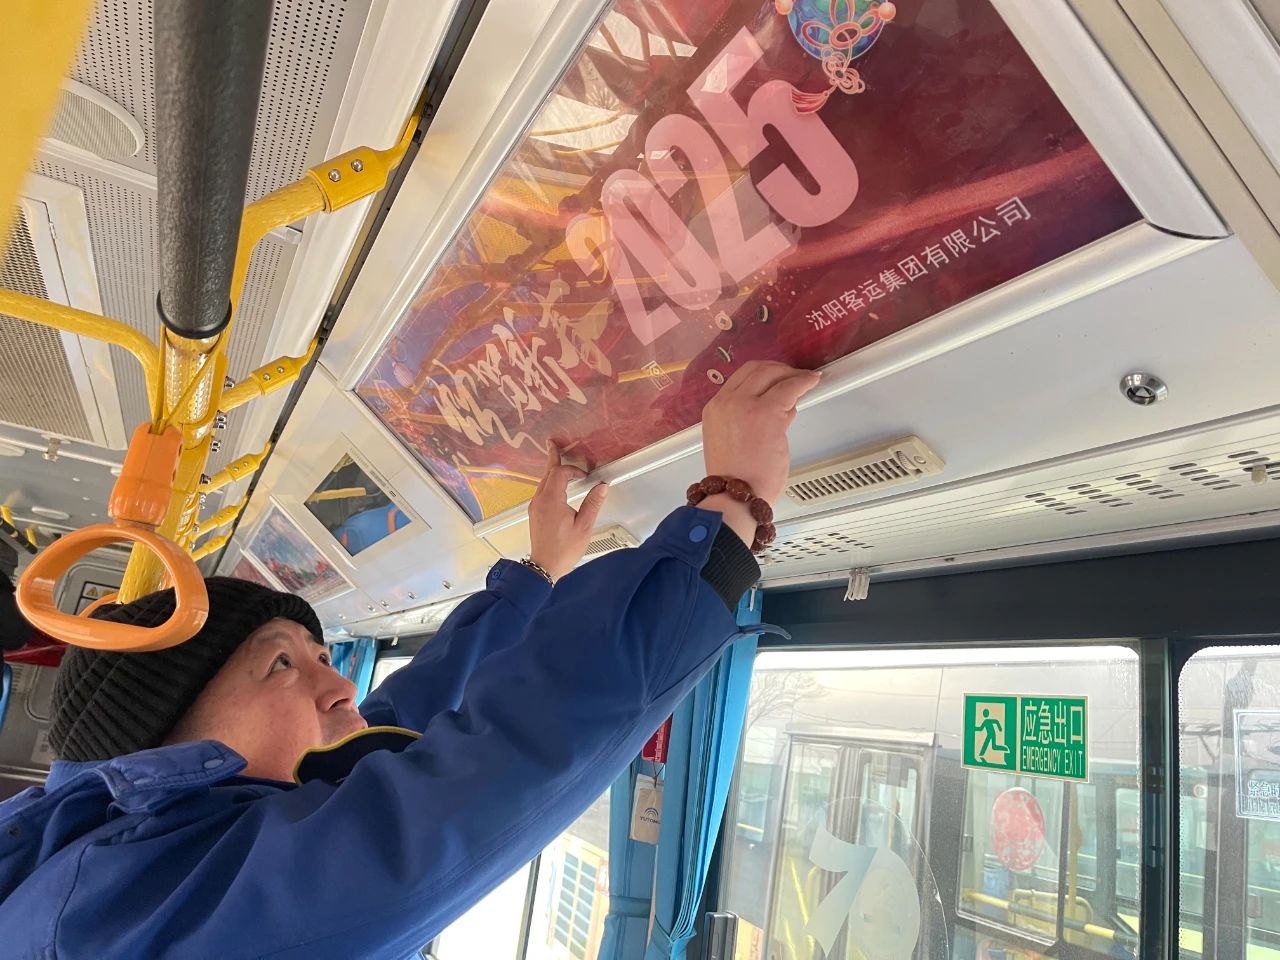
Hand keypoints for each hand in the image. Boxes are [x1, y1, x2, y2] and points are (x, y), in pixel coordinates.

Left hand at [527, 445, 608, 580]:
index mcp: (552, 500)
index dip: (573, 470)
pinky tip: (556, 484)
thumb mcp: (584, 526)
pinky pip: (541, 491)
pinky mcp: (535, 513)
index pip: (560, 473)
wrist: (544, 567)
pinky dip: (549, 482)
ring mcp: (535, 507)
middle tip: (553, 443)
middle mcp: (540, 501)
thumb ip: (593, 503)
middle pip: (547, 473)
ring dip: (552, 470)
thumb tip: (601, 487)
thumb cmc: (563, 550)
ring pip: (543, 481)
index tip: (585, 475)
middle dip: (554, 458)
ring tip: (556, 459)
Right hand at [699, 361, 820, 545]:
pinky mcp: (767, 413)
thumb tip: (777, 407)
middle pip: (757, 369)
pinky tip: (812, 381)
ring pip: (773, 375)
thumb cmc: (736, 479)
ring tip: (802, 386)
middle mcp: (726, 402)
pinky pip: (790, 388)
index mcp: (714, 409)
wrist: (733, 497)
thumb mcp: (732, 441)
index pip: (740, 377)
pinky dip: (804, 381)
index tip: (777, 377)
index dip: (763, 373)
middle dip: (779, 370)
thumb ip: (748, 419)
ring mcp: (745, 405)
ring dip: (791, 377)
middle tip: (793, 377)